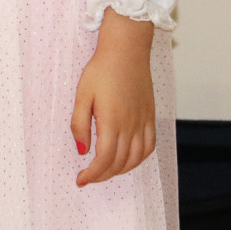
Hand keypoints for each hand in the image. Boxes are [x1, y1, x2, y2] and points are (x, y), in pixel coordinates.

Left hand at [71, 11, 156, 186]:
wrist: (127, 50)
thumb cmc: (102, 69)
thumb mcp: (82, 94)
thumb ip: (79, 124)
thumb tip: (82, 150)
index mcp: (112, 121)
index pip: (104, 159)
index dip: (93, 174)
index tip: (81, 180)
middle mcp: (131, 125)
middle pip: (120, 163)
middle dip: (103, 175)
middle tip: (89, 177)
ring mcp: (143, 121)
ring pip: (136, 158)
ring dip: (120, 170)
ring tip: (105, 171)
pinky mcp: (150, 116)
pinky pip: (149, 146)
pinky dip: (139, 159)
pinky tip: (128, 159)